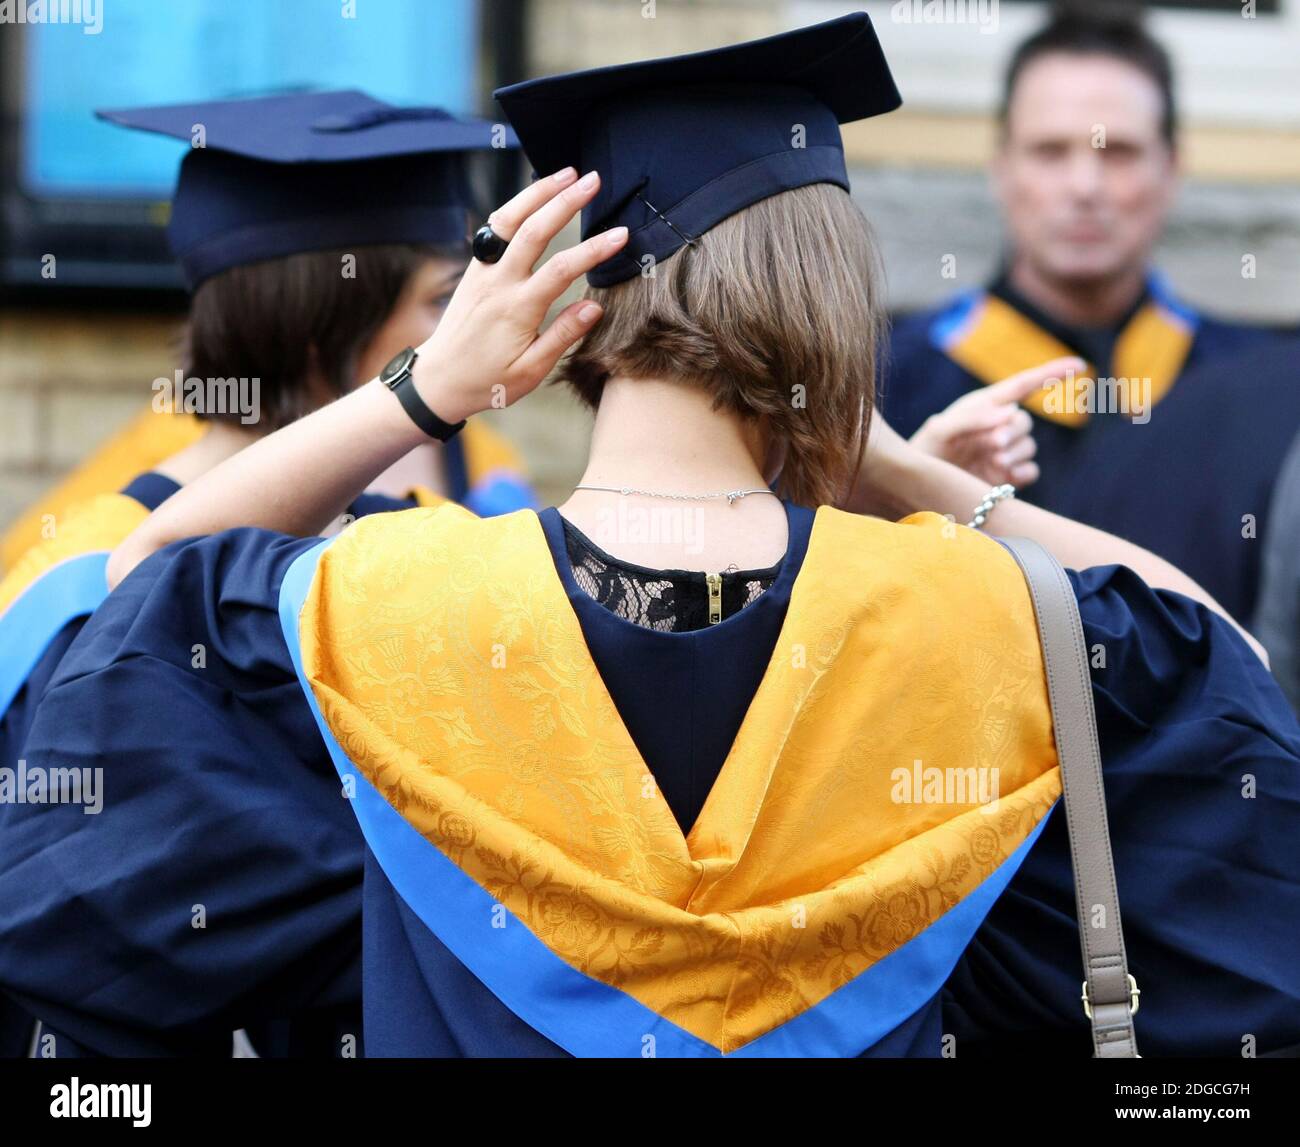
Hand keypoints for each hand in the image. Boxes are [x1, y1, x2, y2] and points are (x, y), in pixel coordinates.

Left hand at [410, 168, 628, 423]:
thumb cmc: (488, 381)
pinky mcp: (475, 268)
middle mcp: (498, 283)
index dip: (593, 249)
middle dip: (566, 201)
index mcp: (517, 309)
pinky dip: (517, 205)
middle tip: (594, 180)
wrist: (439, 378)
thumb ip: (562, 336)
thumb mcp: (531, 371)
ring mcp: (483, 271)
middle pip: (534, 230)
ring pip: (510, 219)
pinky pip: (495, 228)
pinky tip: (536, 195)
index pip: (561, 270)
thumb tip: (593, 307)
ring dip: (539, 192)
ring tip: (567, 173)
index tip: (621, 235)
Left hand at [907, 357, 1083, 487]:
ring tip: (991, 461)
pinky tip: (1005, 475)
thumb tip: (1008, 412)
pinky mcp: (1007, 477)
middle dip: (1011, 432)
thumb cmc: (926, 451)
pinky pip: (1030, 471)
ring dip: (1013, 453)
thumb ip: (971, 417)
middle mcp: (999, 427)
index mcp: (986, 406)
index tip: (1078, 364)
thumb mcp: (939, 429)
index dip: (1051, 373)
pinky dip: (1021, 472)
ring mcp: (1004, 452)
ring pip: (1028, 447)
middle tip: (992, 444)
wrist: (919, 486)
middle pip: (1025, 422)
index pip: (1023, 385)